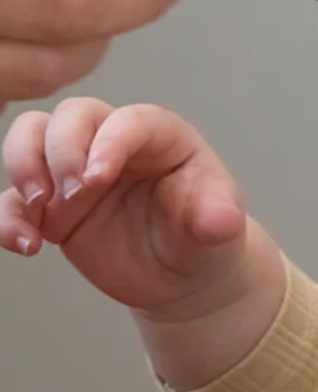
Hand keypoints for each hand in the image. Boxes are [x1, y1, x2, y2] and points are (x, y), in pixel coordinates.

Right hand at [0, 98, 247, 318]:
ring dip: (22, 166)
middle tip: (70, 196)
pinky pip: (12, 197)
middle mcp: (111, 142)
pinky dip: (6, 215)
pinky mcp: (50, 204)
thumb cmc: (202, 237)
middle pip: (70, 116)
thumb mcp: (218, 231)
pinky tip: (25, 244)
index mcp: (159, 136)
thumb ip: (217, 219)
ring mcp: (75, 169)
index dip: (108, 142)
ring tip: (38, 208)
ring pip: (30, 136)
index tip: (98, 178)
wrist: (181, 276)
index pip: (127, 121)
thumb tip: (221, 221)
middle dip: (61, 150)